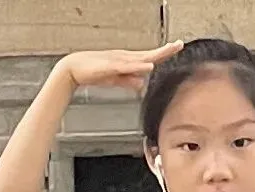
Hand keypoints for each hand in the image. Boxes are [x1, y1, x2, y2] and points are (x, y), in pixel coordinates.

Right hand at [57, 40, 183, 90]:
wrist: (74, 69)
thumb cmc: (93, 72)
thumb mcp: (115, 79)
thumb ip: (128, 81)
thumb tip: (141, 84)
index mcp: (127, 61)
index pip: (150, 57)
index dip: (164, 53)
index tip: (176, 47)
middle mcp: (125, 58)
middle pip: (150, 55)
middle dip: (165, 50)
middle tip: (179, 44)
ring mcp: (119, 60)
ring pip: (141, 58)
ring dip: (156, 55)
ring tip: (170, 49)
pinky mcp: (111, 66)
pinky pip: (127, 66)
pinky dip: (139, 66)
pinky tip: (148, 67)